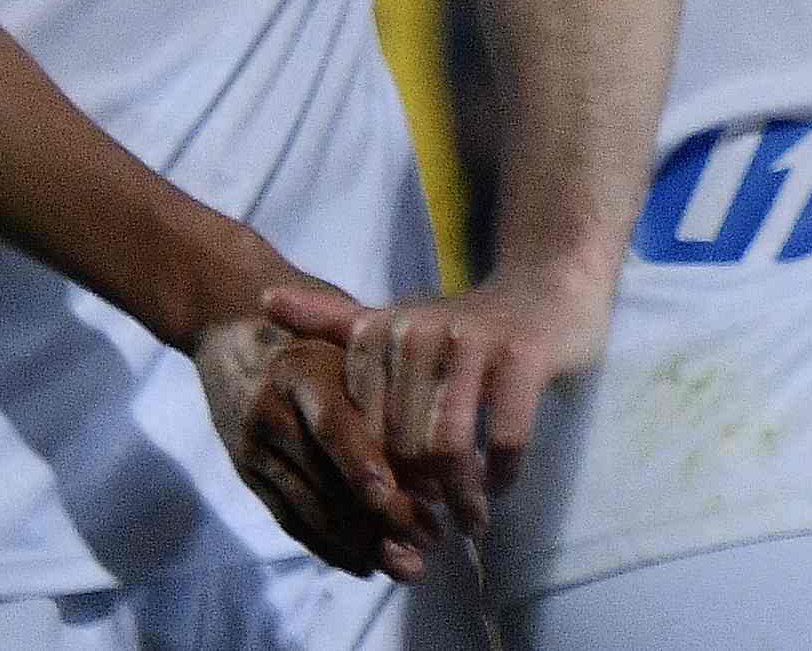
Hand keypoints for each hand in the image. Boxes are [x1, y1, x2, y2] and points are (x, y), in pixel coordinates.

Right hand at [196, 305, 426, 580]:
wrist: (228, 326)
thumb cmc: (313, 329)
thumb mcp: (345, 334)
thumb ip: (385, 373)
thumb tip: (442, 433)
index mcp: (302, 371)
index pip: (335, 426)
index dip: (369, 466)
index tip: (412, 497)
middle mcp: (271, 413)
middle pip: (324, 478)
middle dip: (380, 517)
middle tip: (432, 539)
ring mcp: (254, 449)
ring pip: (309, 509)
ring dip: (361, 543)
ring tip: (411, 564)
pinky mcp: (246, 474)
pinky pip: (289, 519)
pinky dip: (328, 546)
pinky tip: (366, 564)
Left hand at [271, 257, 613, 537]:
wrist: (551, 285)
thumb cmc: (468, 322)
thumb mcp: (396, 321)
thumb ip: (332, 322)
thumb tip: (260, 300)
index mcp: (382, 332)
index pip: (361, 431)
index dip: (375, 478)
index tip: (392, 506)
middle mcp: (422, 333)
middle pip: (402, 444)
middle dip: (416, 496)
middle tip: (430, 527)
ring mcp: (475, 342)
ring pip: (447, 447)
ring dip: (460, 497)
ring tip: (469, 522)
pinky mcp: (523, 356)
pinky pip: (501, 438)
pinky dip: (499, 474)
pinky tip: (500, 486)